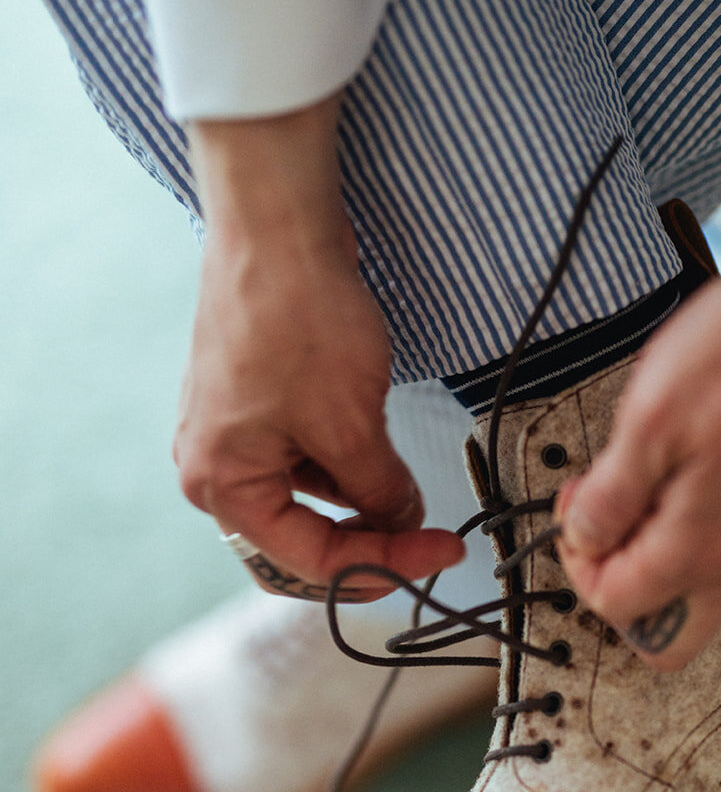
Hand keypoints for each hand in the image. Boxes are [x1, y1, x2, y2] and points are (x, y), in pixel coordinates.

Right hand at [175, 97, 464, 598]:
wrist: (279, 228)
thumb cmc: (297, 318)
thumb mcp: (353, 425)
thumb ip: (380, 492)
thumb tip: (401, 519)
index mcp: (221, 484)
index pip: (310, 559)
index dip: (384, 563)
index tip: (439, 550)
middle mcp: (210, 465)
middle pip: (296, 540)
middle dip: (361, 544)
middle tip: (420, 542)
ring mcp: (227, 431)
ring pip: (303, 496)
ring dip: (356, 499)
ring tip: (404, 481)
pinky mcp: (249, 400)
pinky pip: (299, 455)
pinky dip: (342, 461)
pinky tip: (374, 444)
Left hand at [556, 261, 720, 668]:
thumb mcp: (651, 418)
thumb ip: (611, 495)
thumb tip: (584, 537)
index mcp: (700, 548)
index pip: (615, 606)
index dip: (578, 561)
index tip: (580, 504)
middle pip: (662, 637)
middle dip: (615, 588)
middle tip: (603, 520)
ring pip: (692, 597)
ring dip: (650, 558)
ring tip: (639, 485)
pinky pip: (720, 558)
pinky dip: (685, 535)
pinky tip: (676, 474)